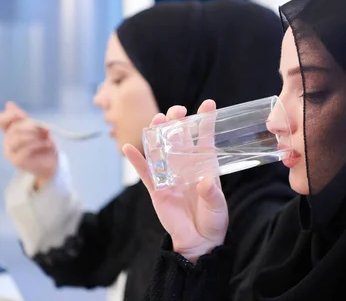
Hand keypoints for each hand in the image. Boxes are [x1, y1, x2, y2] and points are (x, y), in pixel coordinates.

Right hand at [0, 102, 57, 187]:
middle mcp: (8, 141)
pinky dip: (39, 145)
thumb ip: (26, 119)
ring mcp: (10, 152)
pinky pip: (26, 150)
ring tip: (47, 138)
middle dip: (31, 127)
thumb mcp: (38, 128)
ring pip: (18, 138)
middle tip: (44, 129)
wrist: (50, 163)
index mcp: (11, 130)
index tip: (22, 115)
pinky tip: (48, 145)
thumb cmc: (43, 144)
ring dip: (35, 136)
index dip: (9, 115)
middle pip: (14, 128)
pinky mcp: (17, 161)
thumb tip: (9, 104)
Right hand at [123, 100, 227, 262]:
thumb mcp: (217, 207)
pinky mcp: (157, 189)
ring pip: (161, 150)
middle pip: (179, 139)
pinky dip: (136, 161)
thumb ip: (211, 193)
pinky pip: (145, 173)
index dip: (205, 122)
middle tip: (177, 111)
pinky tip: (127, 148)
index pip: (204, 140)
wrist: (199, 242)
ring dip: (157, 134)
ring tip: (156, 120)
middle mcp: (186, 167)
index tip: (208, 104)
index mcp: (204, 166)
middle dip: (177, 122)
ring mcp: (170, 176)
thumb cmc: (213, 221)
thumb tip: (204, 181)